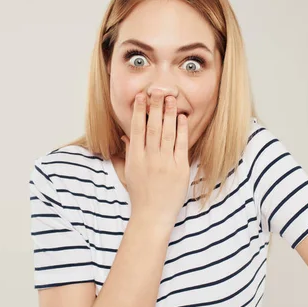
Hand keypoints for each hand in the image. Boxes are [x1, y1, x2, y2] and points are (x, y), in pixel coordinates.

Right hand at [121, 89, 189, 227]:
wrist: (152, 216)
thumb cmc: (140, 195)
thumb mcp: (129, 172)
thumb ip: (127, 152)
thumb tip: (126, 135)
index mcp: (135, 158)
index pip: (137, 129)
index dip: (139, 111)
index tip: (141, 97)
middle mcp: (150, 159)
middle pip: (152, 127)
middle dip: (155, 107)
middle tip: (158, 90)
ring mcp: (165, 164)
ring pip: (167, 133)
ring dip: (169, 114)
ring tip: (171, 98)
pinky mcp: (180, 169)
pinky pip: (181, 145)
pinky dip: (181, 130)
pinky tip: (181, 118)